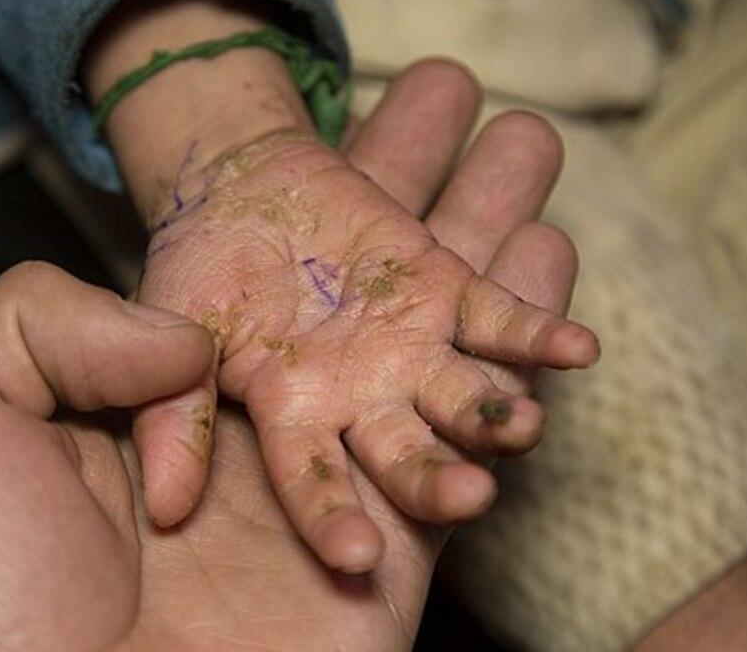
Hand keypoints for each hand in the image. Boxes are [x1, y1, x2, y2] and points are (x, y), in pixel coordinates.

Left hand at [0, 62, 578, 650]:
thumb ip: (52, 324)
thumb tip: (185, 332)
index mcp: (155, 395)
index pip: (256, 260)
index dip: (305, 186)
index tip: (361, 119)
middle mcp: (256, 430)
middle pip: (356, 289)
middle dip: (424, 194)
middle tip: (483, 109)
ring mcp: (333, 489)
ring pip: (432, 349)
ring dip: (493, 255)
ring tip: (539, 159)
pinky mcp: (397, 557)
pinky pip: (474, 447)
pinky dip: (521, 366)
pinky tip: (563, 295)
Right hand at [130, 60, 596, 572]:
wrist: (244, 190)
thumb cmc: (202, 270)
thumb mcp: (173, 333)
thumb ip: (174, 411)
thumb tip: (168, 505)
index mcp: (294, 418)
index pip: (312, 480)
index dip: (330, 515)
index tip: (355, 556)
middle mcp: (361, 399)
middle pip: (405, 454)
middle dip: (435, 477)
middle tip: (470, 497)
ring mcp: (410, 349)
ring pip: (462, 397)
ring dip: (497, 416)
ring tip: (528, 427)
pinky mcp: (447, 293)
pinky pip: (500, 322)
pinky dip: (537, 336)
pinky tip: (579, 350)